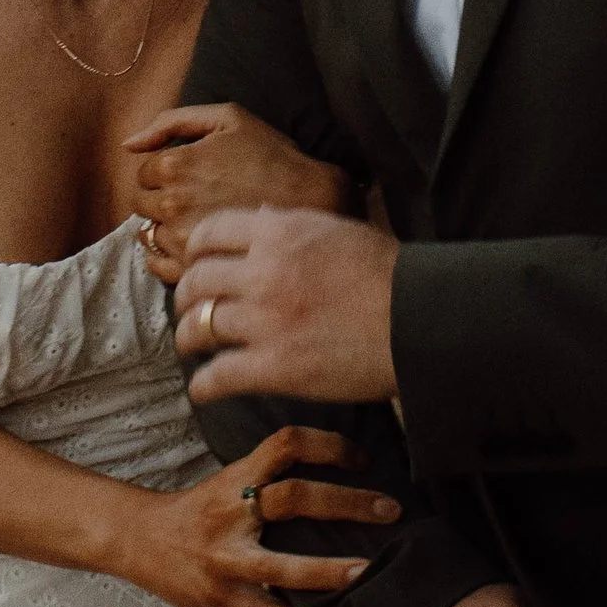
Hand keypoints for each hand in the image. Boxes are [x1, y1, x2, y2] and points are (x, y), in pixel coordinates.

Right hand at [119, 427, 399, 606]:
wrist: (138, 540)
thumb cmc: (195, 511)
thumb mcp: (227, 481)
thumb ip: (269, 478)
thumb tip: (333, 476)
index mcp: (236, 478)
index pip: (286, 445)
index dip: (328, 445)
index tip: (364, 458)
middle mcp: (232, 514)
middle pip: (294, 499)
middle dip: (346, 503)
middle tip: (390, 510)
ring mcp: (227, 561)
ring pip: (284, 567)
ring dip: (330, 571)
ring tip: (369, 575)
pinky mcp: (225, 599)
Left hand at [129, 103, 357, 287]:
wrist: (311, 202)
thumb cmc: (271, 156)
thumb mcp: (227, 118)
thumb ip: (171, 122)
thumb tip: (128, 143)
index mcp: (174, 165)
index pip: (143, 172)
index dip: (166, 171)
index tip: (192, 174)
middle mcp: (171, 204)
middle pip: (140, 203)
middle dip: (161, 198)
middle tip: (194, 197)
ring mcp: (181, 240)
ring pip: (147, 233)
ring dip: (164, 226)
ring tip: (196, 220)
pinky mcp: (193, 268)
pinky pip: (155, 264)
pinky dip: (163, 256)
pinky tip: (187, 245)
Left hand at [176, 208, 400, 404]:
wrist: (420, 319)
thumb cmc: (390, 275)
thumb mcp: (336, 230)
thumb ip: (291, 227)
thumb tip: (259, 219)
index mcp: (279, 232)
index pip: (209, 233)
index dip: (195, 251)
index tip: (195, 264)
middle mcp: (264, 272)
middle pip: (196, 281)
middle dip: (185, 297)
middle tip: (190, 308)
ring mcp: (265, 321)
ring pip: (198, 328)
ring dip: (189, 339)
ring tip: (193, 346)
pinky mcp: (274, 368)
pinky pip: (217, 377)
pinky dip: (204, 385)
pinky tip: (205, 387)